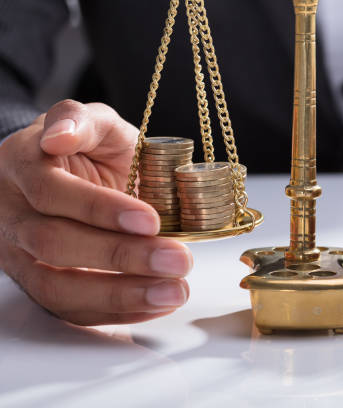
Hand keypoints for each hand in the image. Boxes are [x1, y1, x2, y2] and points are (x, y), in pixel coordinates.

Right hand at [0, 100, 192, 324]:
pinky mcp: (37, 284)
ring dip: (120, 295)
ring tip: (175, 291)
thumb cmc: (89, 148)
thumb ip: (84, 120)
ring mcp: (18, 255)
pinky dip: (116, 312)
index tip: (151, 221)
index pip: (51, 192)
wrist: (71, 173)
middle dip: (120, 256)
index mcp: (22, 165)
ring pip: (56, 289)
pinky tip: (158, 303)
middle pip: (54, 244)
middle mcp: (9, 213)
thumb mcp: (94, 122)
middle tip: (178, 260)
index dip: (100, 210)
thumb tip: (61, 135)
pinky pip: (69, 310)